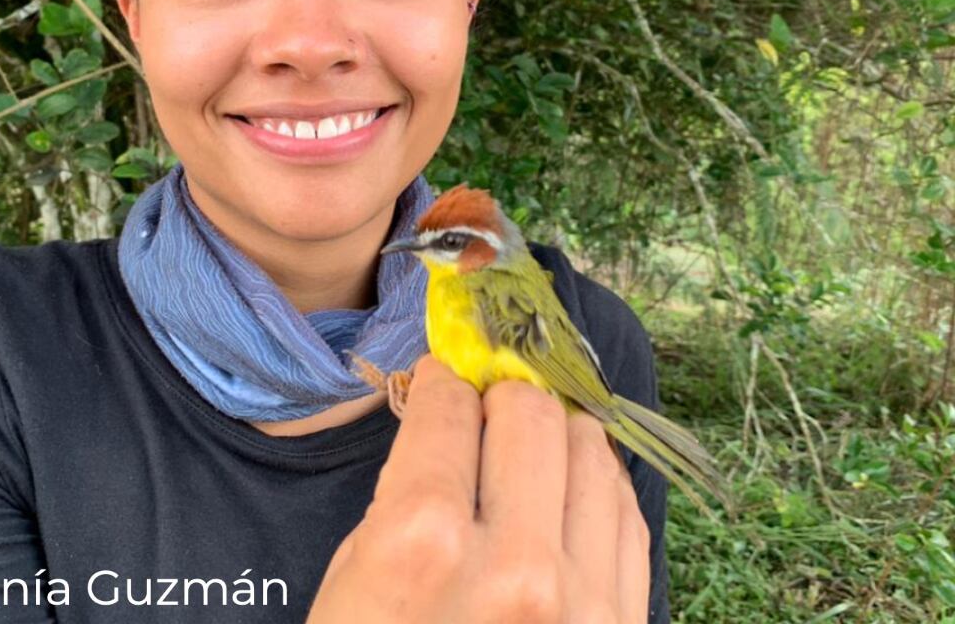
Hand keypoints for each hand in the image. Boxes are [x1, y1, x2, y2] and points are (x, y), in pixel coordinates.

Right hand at [309, 361, 648, 623]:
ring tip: (532, 445)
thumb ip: (407, 494)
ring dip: (561, 436)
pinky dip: (599, 487)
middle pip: (532, 416)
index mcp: (424, 542)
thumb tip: (450, 420)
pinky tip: (570, 489)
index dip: (442, 383)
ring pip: (594, 456)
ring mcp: (584, 609)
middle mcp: (516, 568)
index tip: (442, 382)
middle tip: (487, 407)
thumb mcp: (355, 576)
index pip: (450, 405)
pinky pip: (628, 521)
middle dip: (505, 398)